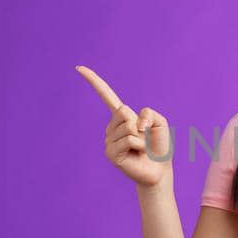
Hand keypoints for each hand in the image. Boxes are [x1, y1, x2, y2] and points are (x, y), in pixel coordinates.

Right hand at [75, 65, 170, 187]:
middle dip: (139, 123)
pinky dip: (139, 145)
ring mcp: (109, 141)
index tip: (79, 67)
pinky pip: (128, 140)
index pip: (106, 95)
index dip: (93, 81)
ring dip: (142, 137)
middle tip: (143, 137)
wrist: (159, 169)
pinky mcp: (111, 153)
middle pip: (123, 111)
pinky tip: (138, 154)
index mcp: (121, 117)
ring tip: (141, 148)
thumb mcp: (159, 122)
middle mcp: (111, 127)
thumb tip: (134, 123)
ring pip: (127, 127)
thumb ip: (149, 113)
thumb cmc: (159, 146)